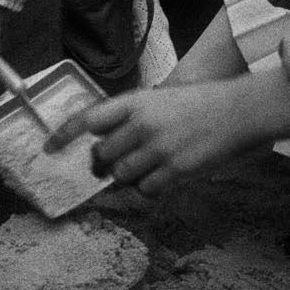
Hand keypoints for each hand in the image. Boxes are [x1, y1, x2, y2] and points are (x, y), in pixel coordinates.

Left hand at [46, 68, 289, 195]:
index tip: (49, 147)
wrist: (240, 111)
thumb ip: (134, 118)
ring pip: (121, 175)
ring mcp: (158, 148)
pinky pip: (146, 189)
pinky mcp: (175, 169)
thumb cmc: (202, 104)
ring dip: (127, 177)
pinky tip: (161, 179)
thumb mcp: (161, 100)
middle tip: (110, 166)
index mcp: (136, 102)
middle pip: (101, 155)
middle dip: (101, 165)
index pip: (88, 119)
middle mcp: (142, 124)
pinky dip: (148, 189)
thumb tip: (109, 143)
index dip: (64, 134)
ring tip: (146, 168)